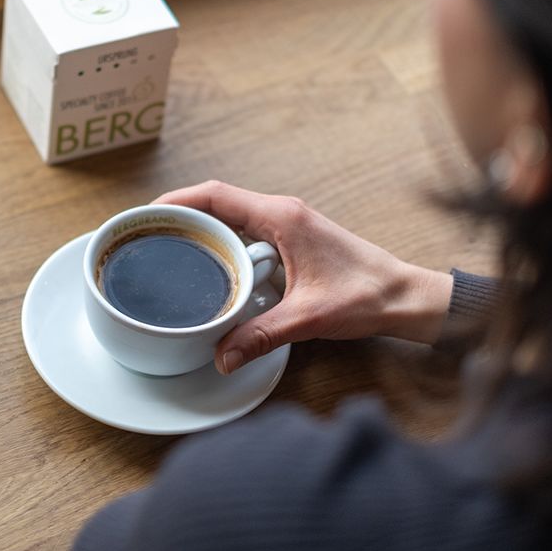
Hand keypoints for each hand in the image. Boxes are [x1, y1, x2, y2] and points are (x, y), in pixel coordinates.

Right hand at [153, 182, 453, 374]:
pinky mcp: (291, 239)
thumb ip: (261, 335)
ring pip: (231, 214)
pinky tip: (209, 265)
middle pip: (218, 201)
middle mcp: (282, 212)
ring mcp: (287, 224)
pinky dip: (222, 240)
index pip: (217, 196)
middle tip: (149, 234)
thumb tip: (221, 355)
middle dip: (181, 213)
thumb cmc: (366, 294)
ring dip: (201, 226)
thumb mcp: (308, 317)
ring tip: (169, 246)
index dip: (178, 200)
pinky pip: (246, 230)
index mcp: (282, 217)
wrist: (402, 295)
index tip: (149, 213)